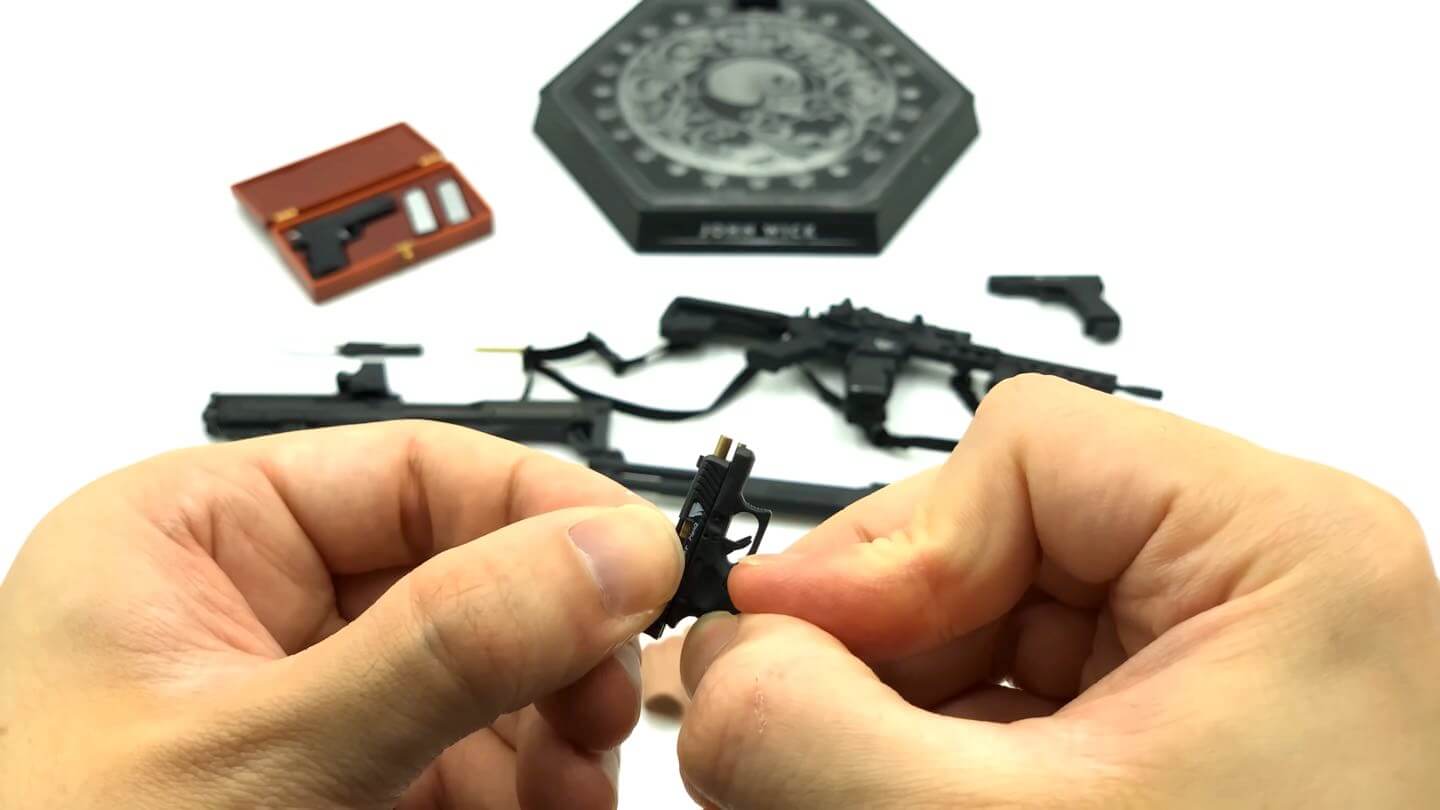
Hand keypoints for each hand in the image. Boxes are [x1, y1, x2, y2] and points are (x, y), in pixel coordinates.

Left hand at [0, 422, 681, 808]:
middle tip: (607, 695)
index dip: (541, 507)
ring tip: (578, 780)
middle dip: (555, 638)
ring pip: (487, 674)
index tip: (641, 561)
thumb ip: (446, 646)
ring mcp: (309, 707)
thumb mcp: (267, 755)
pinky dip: (534, 783)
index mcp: (194, 537)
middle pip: (467, 571)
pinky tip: (556, 806)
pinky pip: (473, 758)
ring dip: (557, 723)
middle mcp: (256, 610)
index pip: (413, 469)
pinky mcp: (345, 788)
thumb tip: (611, 551)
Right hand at [679, 376, 1438, 808]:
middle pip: (991, 533)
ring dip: (887, 702)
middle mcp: (1258, 584)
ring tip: (836, 785)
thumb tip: (721, 665)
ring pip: (985, 617)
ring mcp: (1218, 657)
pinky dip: (932, 744)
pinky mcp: (1179, 724)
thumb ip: (822, 734)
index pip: (1025, 450)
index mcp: (1281, 549)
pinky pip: (1015, 691)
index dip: (890, 550)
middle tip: (782, 739)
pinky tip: (896, 792)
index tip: (796, 647)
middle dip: (872, 643)